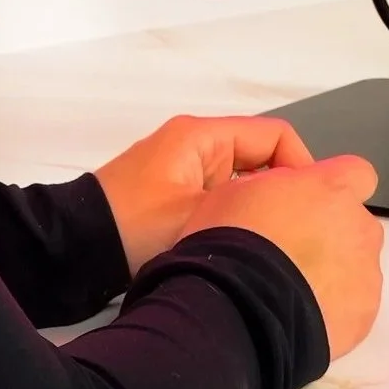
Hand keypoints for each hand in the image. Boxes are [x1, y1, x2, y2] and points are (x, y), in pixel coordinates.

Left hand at [93, 114, 315, 273]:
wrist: (73, 250)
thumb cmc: (131, 228)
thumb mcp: (200, 217)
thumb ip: (253, 208)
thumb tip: (301, 207)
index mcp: (203, 137)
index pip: (276, 137)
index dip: (303, 168)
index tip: (315, 206)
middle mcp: (196, 147)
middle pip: (262, 159)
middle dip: (284, 192)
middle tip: (303, 230)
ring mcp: (185, 172)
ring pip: (243, 184)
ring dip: (260, 209)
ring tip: (278, 243)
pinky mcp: (175, 198)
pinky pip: (222, 201)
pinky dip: (237, 220)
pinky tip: (247, 251)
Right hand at [177, 155, 383, 359]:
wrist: (242, 309)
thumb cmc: (235, 246)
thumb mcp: (238, 190)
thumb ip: (275, 183)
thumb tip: (282, 192)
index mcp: (331, 188)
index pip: (356, 172)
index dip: (335, 187)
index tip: (312, 202)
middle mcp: (359, 225)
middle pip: (357, 222)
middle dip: (333, 233)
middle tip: (292, 250)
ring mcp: (367, 271)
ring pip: (357, 264)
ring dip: (334, 271)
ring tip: (292, 287)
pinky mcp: (365, 311)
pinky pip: (355, 303)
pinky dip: (335, 306)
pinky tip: (301, 312)